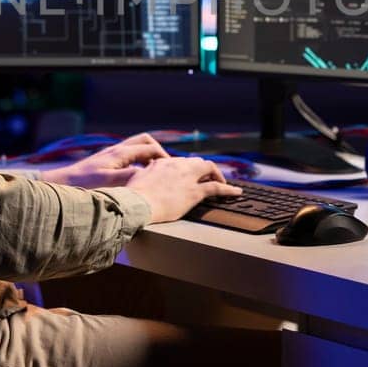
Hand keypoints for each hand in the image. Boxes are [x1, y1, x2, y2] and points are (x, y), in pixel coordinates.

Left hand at [38, 133, 170, 188]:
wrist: (61, 183)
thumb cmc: (83, 184)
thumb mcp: (108, 182)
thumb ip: (129, 176)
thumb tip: (149, 173)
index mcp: (121, 153)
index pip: (151, 148)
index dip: (165, 158)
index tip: (173, 170)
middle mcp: (117, 149)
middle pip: (145, 141)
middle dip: (158, 151)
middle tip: (166, 167)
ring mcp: (111, 154)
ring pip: (136, 146)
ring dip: (148, 154)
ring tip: (155, 171)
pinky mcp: (106, 161)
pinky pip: (128, 155)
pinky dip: (138, 160)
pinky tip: (137, 176)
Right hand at [125, 156, 241, 223]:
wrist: (135, 204)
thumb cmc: (131, 196)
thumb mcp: (135, 179)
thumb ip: (144, 175)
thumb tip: (143, 175)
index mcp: (162, 163)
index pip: (180, 162)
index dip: (188, 169)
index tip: (190, 175)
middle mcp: (177, 166)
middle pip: (197, 162)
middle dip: (205, 169)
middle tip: (209, 178)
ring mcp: (187, 178)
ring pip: (209, 169)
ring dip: (217, 176)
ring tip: (223, 183)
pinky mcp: (194, 192)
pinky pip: (217, 188)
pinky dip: (229, 189)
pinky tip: (236, 192)